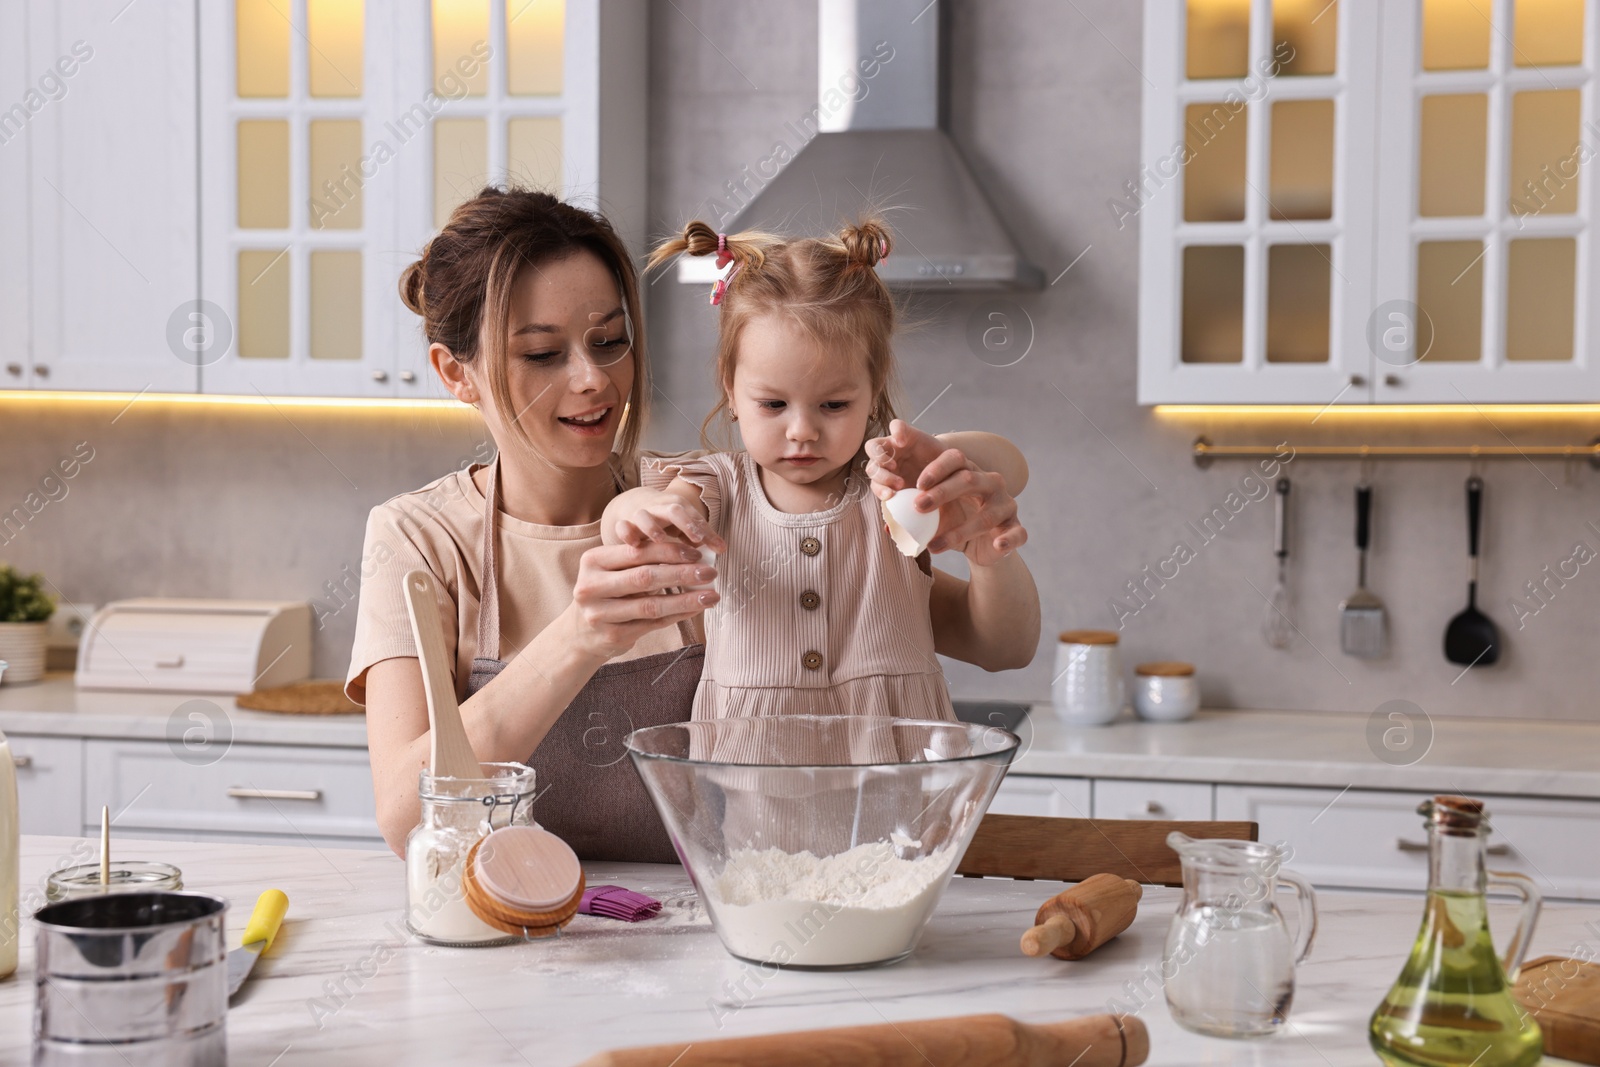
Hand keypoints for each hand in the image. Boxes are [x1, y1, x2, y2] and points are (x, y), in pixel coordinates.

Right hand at [568, 540, 719, 659]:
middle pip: (645, 577)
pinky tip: (695, 609)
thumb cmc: (607, 593)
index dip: (669, 551)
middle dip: (682, 574)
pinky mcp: (612, 636)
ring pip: (651, 605)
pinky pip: (653, 624)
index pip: (637, 552)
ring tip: (711, 596)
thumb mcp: (613, 570)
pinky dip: (678, 615)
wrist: (580, 633)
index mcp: (592, 561)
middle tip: (710, 573)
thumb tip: (691, 553)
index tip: (697, 553)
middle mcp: (591, 586)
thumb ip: (642, 559)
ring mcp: (600, 614)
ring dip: (686, 600)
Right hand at [609, 497, 725, 553]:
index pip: (695, 516)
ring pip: (645, 516)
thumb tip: (722, 549)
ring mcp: (640, 514)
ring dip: (653, 527)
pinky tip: (632, 544)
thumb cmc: (666, 518)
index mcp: (679, 506)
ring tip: (661, 540)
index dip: (705, 529)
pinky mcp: (624, 524)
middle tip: (696, 538)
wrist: (634, 504)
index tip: (717, 546)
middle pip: (674, 510)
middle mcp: (660, 508)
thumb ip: (701, 535)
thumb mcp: (685, 524)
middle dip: (685, 522)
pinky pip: (623, 526)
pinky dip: (626, 533)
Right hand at [865, 419, 946, 497]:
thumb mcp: (947, 459)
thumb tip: (932, 471)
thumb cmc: (942, 466)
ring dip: (882, 477)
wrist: (941, 482)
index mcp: (904, 437)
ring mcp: (885, 468)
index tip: (902, 442)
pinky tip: (891, 496)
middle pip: (873, 447)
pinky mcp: (885, 485)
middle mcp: (891, 450)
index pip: (897, 426)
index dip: (896, 431)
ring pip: (872, 468)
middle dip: (881, 458)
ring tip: (898, 487)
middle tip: (894, 467)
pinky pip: (877, 487)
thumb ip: (943, 459)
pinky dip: (881, 491)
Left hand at [866, 419, 1025, 565]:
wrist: (982, 548)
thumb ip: (912, 516)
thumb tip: (886, 527)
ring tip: (933, 546)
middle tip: (918, 506)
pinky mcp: (1016, 528)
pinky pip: (1017, 533)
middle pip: (969, 479)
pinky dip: (1008, 539)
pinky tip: (996, 545)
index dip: (936, 469)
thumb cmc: (954, 523)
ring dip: (960, 530)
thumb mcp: (934, 516)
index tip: (916, 483)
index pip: (955, 458)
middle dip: (942, 492)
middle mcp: (991, 483)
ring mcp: (1006, 505)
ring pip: (988, 514)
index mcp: (969, 472)